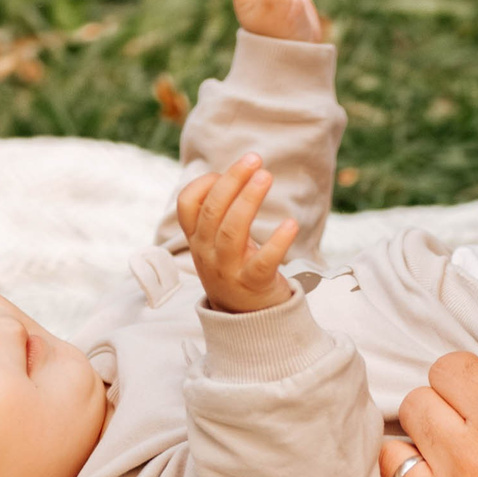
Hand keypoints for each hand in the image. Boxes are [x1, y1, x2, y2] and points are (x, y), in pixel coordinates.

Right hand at [175, 152, 298, 313]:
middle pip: (212, 211)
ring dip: (248, 200)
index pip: (187, 205)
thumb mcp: (217, 241)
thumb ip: (219, 212)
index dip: (205, 182)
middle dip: (232, 180)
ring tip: (265, 176)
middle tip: (254, 158)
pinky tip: (290, 224)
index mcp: (198, 238)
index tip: (226, 171)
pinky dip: (277, 242)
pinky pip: (263, 262)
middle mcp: (207, 252)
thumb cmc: (235, 267)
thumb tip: (237, 171)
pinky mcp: (253, 284)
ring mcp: (228, 269)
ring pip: (232, 231)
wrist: (246, 318)